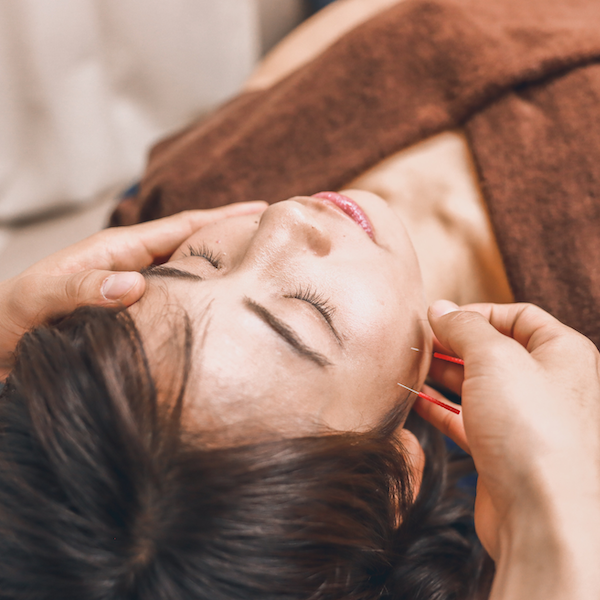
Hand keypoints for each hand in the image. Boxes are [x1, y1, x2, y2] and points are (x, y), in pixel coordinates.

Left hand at [0, 202, 266, 378]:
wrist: (0, 343)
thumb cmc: (16, 315)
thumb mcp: (45, 294)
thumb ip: (86, 285)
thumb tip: (136, 284)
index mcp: (121, 251)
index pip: (184, 226)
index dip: (224, 217)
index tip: (262, 210)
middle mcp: (135, 267)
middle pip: (195, 245)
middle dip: (233, 237)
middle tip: (274, 236)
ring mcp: (137, 291)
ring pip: (191, 275)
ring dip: (223, 269)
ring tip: (260, 271)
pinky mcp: (137, 316)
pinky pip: (180, 304)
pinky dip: (205, 301)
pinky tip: (221, 314)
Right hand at [414, 301, 599, 569]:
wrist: (543, 515)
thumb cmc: (533, 432)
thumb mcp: (494, 359)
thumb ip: (465, 327)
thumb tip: (441, 308)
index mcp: (562, 353)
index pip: (519, 315)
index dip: (477, 312)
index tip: (440, 317)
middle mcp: (548, 384)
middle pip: (495, 350)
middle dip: (455, 344)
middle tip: (421, 341)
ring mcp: (525, 419)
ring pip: (478, 385)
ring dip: (444, 375)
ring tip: (412, 366)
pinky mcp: (503, 449)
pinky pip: (467, 418)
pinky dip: (441, 407)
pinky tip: (417, 400)